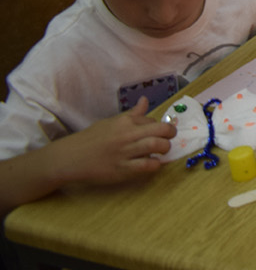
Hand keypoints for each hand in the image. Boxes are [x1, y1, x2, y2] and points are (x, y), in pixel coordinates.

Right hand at [53, 97, 176, 187]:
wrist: (71, 158)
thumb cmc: (91, 139)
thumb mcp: (111, 122)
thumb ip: (131, 114)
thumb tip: (144, 100)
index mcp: (124, 122)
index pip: (151, 120)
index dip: (157, 125)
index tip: (156, 131)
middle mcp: (127, 135)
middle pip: (161, 130)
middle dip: (171, 133)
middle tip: (170, 138)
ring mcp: (125, 152)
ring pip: (156, 145)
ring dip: (165, 148)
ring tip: (163, 150)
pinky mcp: (122, 169)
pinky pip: (146, 165)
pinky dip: (155, 164)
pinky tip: (153, 163)